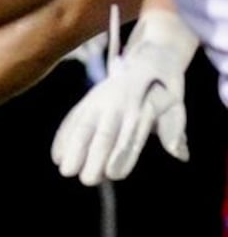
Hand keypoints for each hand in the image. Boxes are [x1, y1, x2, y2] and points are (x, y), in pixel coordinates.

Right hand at [51, 8, 196, 183]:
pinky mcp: (90, 99)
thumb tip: (180, 154)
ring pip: (84, 123)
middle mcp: (118, 103)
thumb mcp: (176, 106)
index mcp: (141, 106)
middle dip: (92, 155)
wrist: (151, 56)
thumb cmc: (165, 89)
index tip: (113, 174)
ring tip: (64, 169)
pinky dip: (64, 135)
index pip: (130, 133)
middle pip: (103, 130)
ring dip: (72, 147)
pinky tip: (56, 155)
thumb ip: (174, 130)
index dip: (121, 154)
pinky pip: (74, 117)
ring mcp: (100, 99)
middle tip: (86, 179)